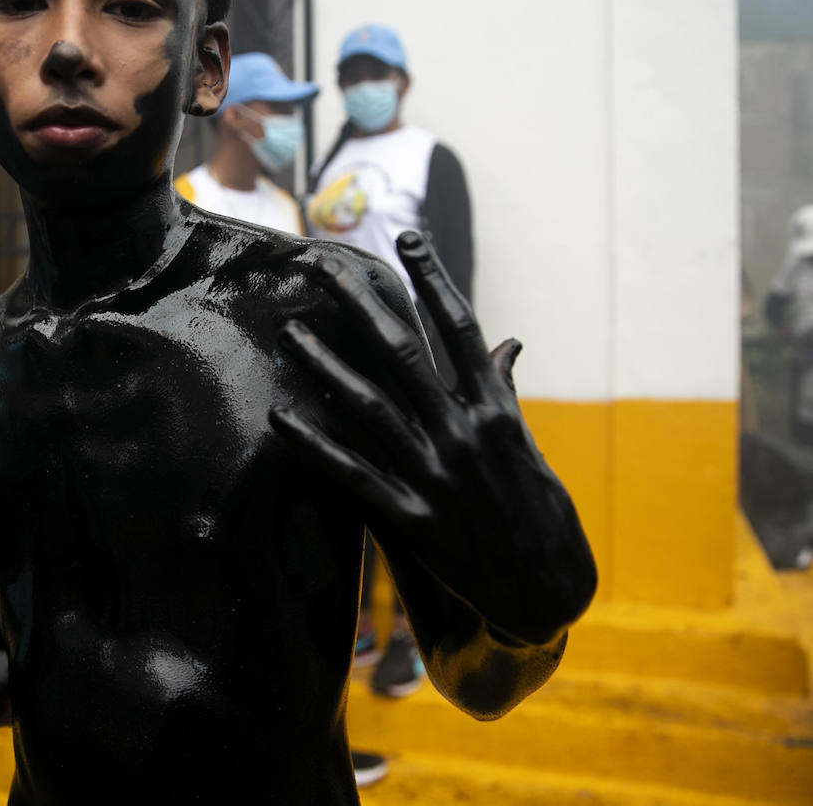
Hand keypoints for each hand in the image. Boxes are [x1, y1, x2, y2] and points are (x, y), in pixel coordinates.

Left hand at [271, 232, 594, 645]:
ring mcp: (436, 475)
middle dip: (359, 304)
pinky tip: (282, 417)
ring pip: (369, 405)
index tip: (406, 237)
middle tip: (322, 267)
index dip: (432, 279)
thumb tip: (507, 343)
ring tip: (289, 332)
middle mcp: (464, 433)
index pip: (459, 327)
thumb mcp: (527, 446)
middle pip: (403, 352)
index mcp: (496, 409)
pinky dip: (316, 445)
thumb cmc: (541, 512)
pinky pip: (353, 473)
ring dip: (324, 365)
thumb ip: (503, 392)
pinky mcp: (413, 518)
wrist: (548, 592)